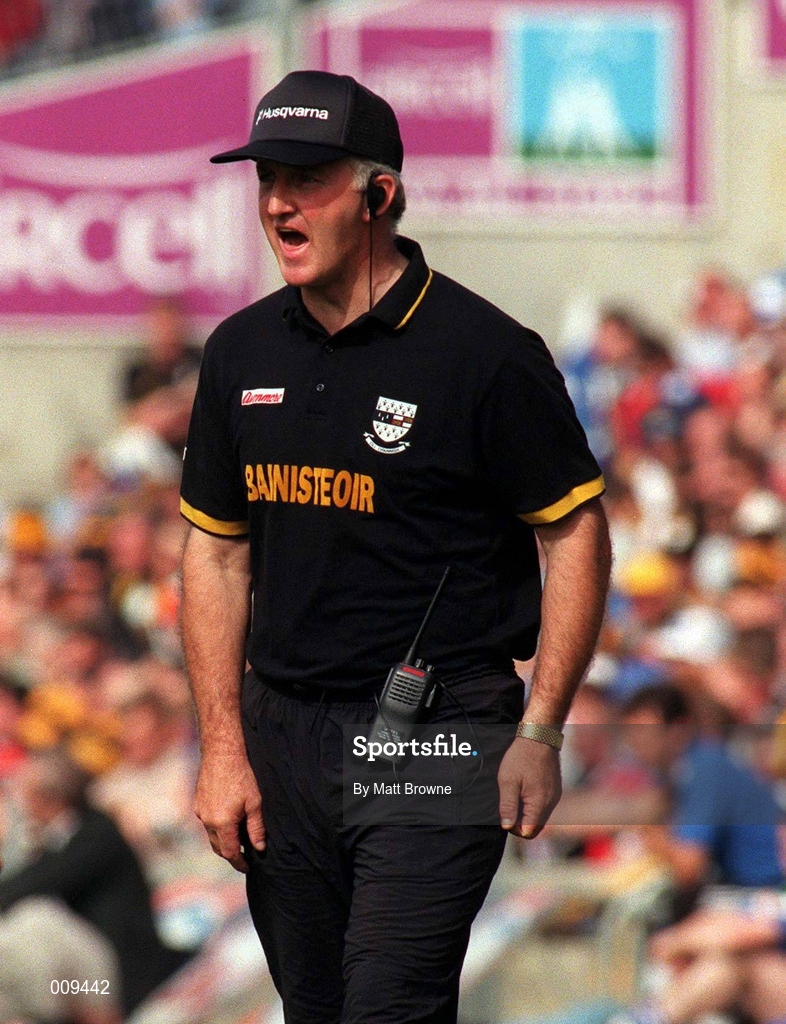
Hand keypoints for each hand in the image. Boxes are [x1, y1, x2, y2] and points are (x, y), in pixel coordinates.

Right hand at [194, 749, 264, 872]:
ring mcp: (200, 812)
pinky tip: (228, 819)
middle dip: (231, 854)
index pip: (230, 853)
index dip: (239, 863)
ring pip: (211, 836)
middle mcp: (208, 821)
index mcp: (222, 824)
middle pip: (218, 847)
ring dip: (223, 840)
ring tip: (238, 838)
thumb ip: (256, 828)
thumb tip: (259, 848)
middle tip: (245, 855)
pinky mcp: (197, 803)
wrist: (221, 753)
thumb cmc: (241, 776)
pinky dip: (217, 827)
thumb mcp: (255, 803)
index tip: (248, 867)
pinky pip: (207, 823)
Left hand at [497, 736, 561, 837]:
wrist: (539, 737)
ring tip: (516, 795)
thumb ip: (507, 806)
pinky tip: (524, 790)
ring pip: (540, 817)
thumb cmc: (521, 757)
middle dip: (521, 823)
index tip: (506, 815)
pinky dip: (534, 805)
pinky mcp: (555, 790)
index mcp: (540, 804)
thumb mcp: (508, 781)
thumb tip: (506, 826)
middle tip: (509, 806)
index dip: (514, 829)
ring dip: (527, 813)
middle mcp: (551, 803)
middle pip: (536, 827)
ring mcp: (555, 796)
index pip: (528, 832)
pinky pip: (544, 806)